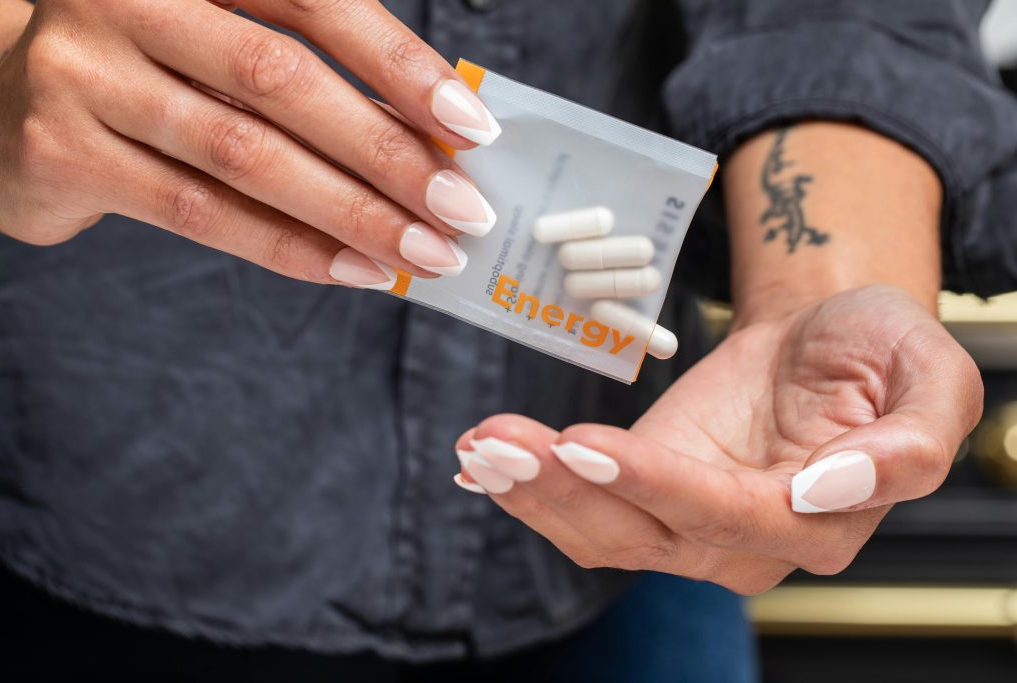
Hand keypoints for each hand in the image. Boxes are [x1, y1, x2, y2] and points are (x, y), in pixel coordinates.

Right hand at [0, 0, 497, 282]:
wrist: (2, 93)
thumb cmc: (143, 65)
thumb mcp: (218, 38)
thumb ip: (305, 71)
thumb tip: (424, 139)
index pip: (316, 1)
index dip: (400, 64)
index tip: (469, 125)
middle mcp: (130, 2)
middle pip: (284, 82)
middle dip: (388, 154)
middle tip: (459, 209)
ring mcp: (87, 77)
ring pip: (245, 156)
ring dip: (350, 214)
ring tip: (421, 254)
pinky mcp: (65, 155)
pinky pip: (200, 214)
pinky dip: (288, 247)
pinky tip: (351, 269)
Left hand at [454, 285, 982, 593]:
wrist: (825, 337)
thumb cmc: (873, 347)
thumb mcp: (932, 371)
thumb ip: (913, 442)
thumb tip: (828, 488)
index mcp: (822, 519)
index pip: (732, 516)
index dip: (656, 486)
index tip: (588, 444)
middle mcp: (751, 541)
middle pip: (648, 534)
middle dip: (567, 491)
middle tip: (500, 443)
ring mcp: (693, 526)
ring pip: (605, 533)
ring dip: (537, 492)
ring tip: (482, 444)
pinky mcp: (651, 495)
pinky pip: (589, 513)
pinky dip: (536, 492)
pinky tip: (485, 464)